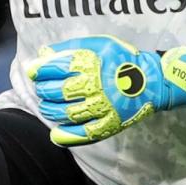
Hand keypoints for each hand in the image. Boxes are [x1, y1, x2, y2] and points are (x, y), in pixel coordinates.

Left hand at [27, 36, 185, 146]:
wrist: (151, 82)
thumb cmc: (123, 60)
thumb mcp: (99, 45)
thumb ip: (72, 48)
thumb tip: (45, 54)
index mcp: (91, 66)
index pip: (56, 69)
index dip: (40, 71)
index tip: (34, 72)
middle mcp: (94, 88)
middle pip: (57, 92)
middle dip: (43, 91)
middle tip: (41, 90)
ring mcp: (101, 109)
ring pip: (66, 113)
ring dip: (50, 111)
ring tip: (47, 107)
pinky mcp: (108, 125)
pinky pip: (84, 134)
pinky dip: (67, 137)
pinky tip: (55, 135)